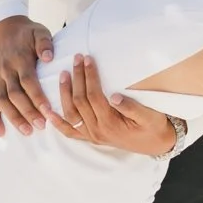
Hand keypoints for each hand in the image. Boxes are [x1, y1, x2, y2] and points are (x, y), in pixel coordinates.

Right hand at [0, 14, 54, 136]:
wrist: (5, 29)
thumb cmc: (27, 33)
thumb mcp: (39, 31)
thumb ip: (45, 43)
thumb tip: (48, 57)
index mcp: (19, 58)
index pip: (28, 80)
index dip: (37, 96)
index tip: (48, 111)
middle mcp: (6, 70)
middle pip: (15, 95)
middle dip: (27, 112)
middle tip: (41, 125)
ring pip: (2, 102)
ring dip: (13, 118)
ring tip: (27, 132)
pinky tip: (1, 133)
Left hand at [51, 53, 177, 156]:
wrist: (155, 144)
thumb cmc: (153, 127)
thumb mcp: (150, 116)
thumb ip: (132, 108)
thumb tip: (114, 96)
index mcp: (110, 123)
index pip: (94, 95)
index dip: (89, 76)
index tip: (87, 59)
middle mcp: (97, 130)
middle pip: (80, 101)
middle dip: (77, 77)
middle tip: (76, 58)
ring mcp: (91, 135)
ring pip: (71, 113)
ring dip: (64, 93)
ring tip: (63, 74)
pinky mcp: (90, 138)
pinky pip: (69, 131)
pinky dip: (57, 122)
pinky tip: (47, 111)